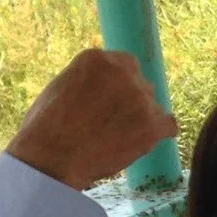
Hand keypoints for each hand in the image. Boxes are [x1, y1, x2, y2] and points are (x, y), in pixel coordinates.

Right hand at [5, 48, 178, 188]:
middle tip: (115, 122)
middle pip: (141, 84)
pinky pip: (169, 126)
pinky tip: (145, 142)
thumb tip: (105, 85)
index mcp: (98, 59)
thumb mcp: (62, 86)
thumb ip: (90, 79)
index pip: (126, 64)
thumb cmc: (47, 127)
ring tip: (117, 138)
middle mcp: (122, 72)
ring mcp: (140, 98)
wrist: (51, 157)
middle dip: (132, 101)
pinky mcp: (152, 124)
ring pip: (153, 106)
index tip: (115, 100)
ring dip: (142, 120)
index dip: (122, 84)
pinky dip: (160, 134)